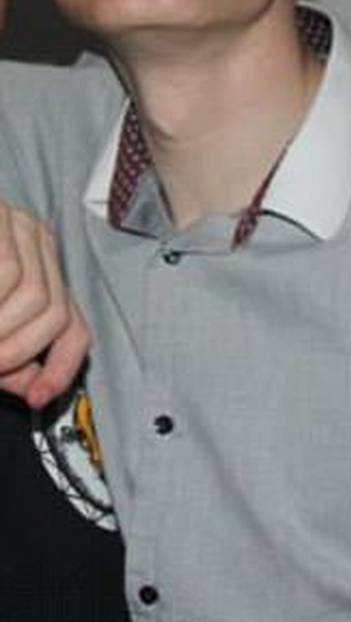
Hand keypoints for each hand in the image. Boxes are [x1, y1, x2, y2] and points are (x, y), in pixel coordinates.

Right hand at [0, 201, 89, 406]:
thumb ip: (5, 350)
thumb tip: (33, 385)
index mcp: (40, 266)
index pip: (73, 326)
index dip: (61, 368)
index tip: (37, 398)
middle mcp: (37, 241)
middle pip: (56, 314)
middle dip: (17, 352)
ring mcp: (18, 223)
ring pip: (34, 297)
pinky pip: (8, 273)